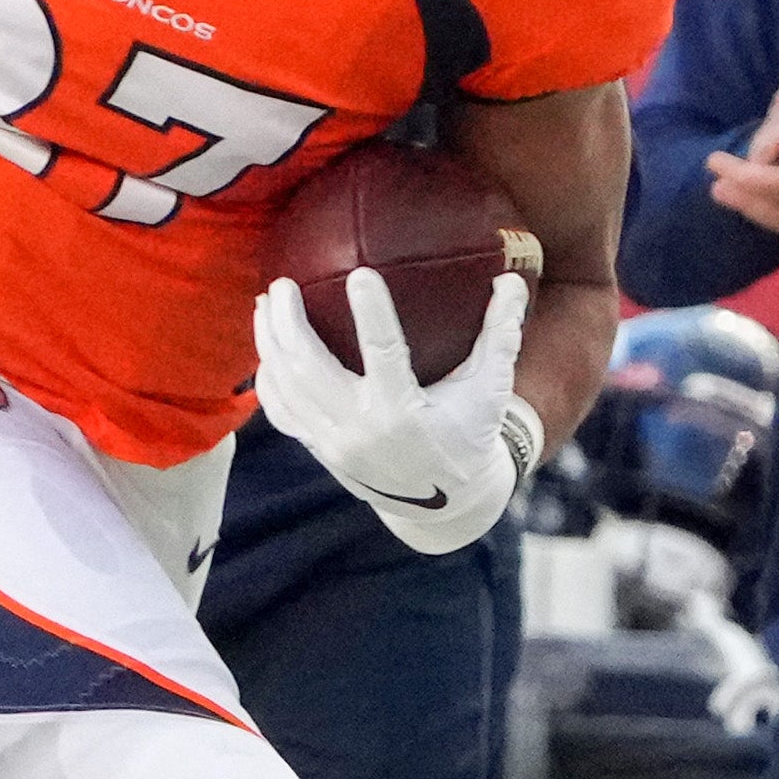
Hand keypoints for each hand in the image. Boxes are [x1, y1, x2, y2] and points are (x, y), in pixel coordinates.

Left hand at [252, 265, 536, 557]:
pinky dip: (269, 379)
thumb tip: (512, 278)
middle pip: (310, 369)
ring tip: (265, 303)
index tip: (359, 273)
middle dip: (289, 323)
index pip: (384, 354)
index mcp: (404, 412)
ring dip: (270, 343)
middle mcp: (362, 430)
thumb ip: (501, 334)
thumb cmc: (470, 436)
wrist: (444, 506)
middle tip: (282, 284)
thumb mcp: (491, 390)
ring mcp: (335, 444)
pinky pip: (282, 413)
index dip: (372, 312)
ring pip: (287, 388)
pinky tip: (267, 349)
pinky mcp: (321, 452)